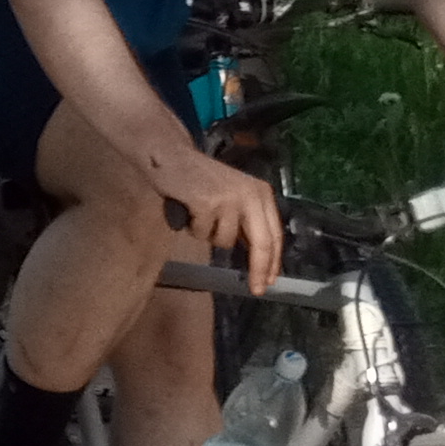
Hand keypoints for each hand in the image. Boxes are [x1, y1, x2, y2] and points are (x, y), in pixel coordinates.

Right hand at [153, 133, 283, 280]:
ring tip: (200, 214)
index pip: (274, 234)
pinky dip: (192, 227)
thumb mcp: (234, 197)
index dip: (273, 261)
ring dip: (209, 235)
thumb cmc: (201, 179)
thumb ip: (247, 222)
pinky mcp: (207, 203)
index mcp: (260, 193)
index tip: (270, 282)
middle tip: (257, 289)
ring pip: (224, 241)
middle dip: (259, 269)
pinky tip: (189, 208)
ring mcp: (229, 199)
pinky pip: (201, 233)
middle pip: (262, 243)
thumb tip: (260, 258)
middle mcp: (250, 195)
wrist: (171, 156)